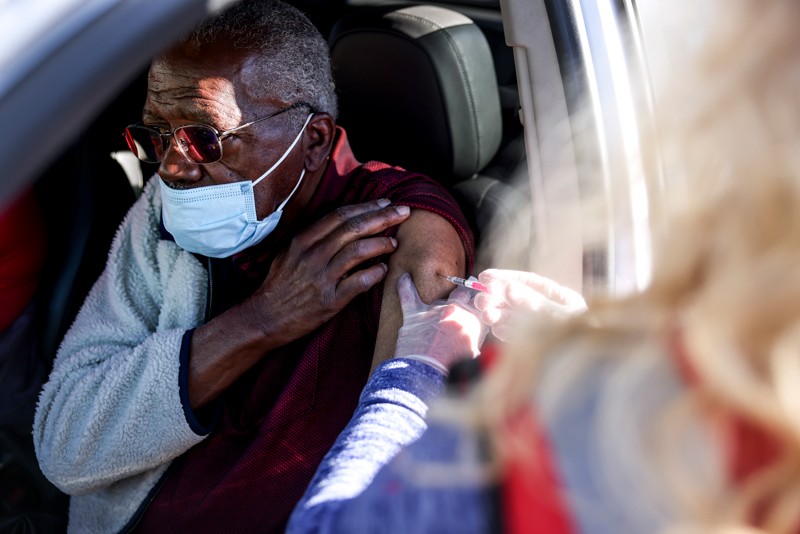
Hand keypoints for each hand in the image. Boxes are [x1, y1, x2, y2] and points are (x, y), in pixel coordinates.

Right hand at [244, 199, 410, 345]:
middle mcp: (312, 255)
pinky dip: (375, 274)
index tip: (385, 203)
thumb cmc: (279, 285)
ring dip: (381, 243)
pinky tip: (384, 270)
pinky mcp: (330, 300)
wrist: (265, 318)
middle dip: (382, 217)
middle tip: (403, 212)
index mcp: (303, 240)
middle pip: (353, 228)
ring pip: (358, 251)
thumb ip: (312, 237)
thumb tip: (341, 223)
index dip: (366, 207)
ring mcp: (321, 277)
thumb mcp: (288, 253)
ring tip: (394, 242)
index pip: (340, 215)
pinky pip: (359, 282)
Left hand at [393, 272, 486, 373]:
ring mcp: (433, 311)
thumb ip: (475, 343)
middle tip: (462, 293)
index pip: (479, 305)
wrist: (428, 375)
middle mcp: (455, 312)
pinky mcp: (413, 315)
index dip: (478, 304)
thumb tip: (474, 343)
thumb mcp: (473, 356)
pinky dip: (404, 286)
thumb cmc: (452, 370)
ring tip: (438, 283)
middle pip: (462, 293)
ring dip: (437, 292)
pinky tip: (404, 277)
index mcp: (472, 322)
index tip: (476, 302)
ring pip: (438, 293)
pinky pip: (407, 295)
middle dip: (462, 294)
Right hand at [474, 269, 586, 340]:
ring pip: (513, 317)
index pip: (529, 282)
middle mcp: (548, 311)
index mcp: (560, 298)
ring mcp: (540, 329)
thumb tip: (509, 288)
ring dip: (497, 314)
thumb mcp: (562, 318)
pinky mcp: (534, 347)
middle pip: (517, 300)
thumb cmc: (585, 340)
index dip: (506, 278)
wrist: (595, 371)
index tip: (485, 277)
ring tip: (486, 315)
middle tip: (481, 300)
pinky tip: (496, 329)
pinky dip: (505, 332)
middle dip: (497, 298)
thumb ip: (535, 304)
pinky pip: (516, 336)